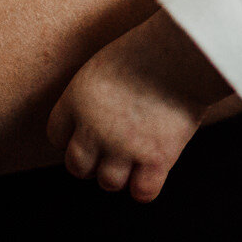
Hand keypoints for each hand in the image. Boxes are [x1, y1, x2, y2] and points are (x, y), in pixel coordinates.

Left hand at [46, 11, 232, 198]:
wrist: (185, 51)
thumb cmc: (151, 48)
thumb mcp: (105, 65)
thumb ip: (94, 96)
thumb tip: (94, 119)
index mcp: (77, 100)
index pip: (57, 135)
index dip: (72, 138)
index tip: (88, 134)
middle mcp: (95, 128)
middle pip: (77, 166)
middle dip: (91, 162)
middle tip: (111, 150)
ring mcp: (125, 147)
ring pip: (109, 182)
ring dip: (120, 174)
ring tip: (135, 157)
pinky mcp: (156, 158)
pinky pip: (143, 192)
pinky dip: (146, 187)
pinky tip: (154, 170)